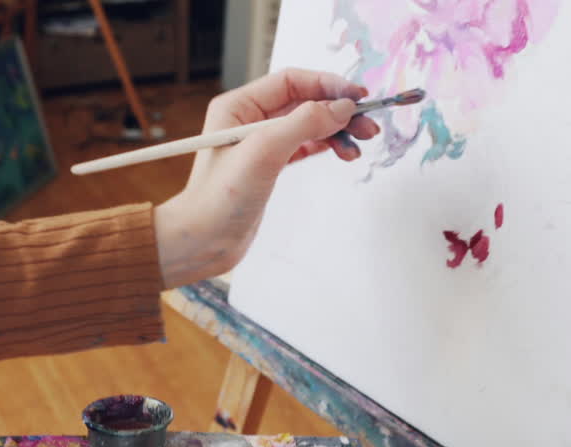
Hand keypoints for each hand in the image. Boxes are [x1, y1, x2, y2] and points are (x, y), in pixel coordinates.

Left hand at [154, 69, 379, 287]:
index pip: (291, 81)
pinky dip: (326, 146)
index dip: (327, 85)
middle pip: (305, 102)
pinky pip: (305, 146)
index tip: (357, 95)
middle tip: (368, 125)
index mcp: (238, 106)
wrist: (203, 241)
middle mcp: (248, 119)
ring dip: (336, 130)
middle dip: (338, 110)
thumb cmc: (219, 198)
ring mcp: (260, 143)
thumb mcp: (263, 152)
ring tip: (358, 145)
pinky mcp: (270, 167)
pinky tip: (343, 152)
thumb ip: (304, 123)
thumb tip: (342, 107)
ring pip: (308, 125)